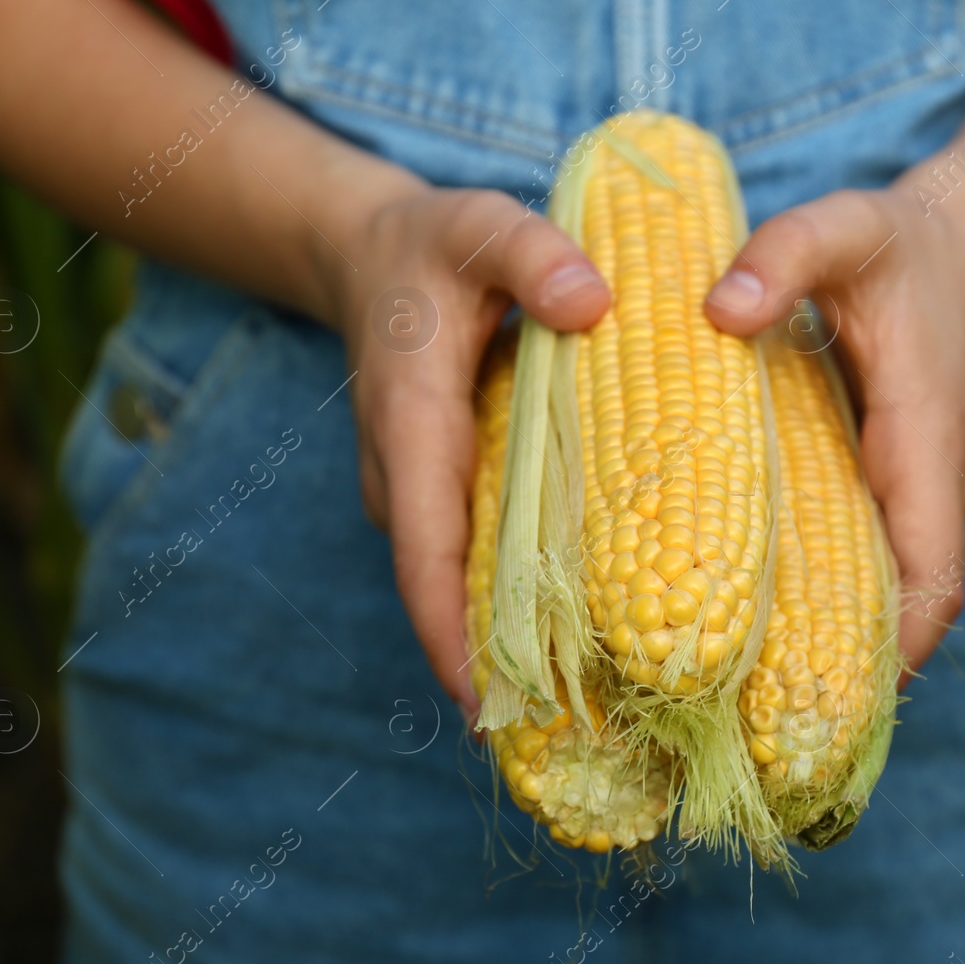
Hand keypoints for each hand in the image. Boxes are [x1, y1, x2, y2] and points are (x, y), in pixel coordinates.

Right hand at [319, 186, 610, 719]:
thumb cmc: (433, 246)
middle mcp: (405, 479)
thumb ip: (531, 255)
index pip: (426, 552)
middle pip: (443, 594)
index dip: (453, 635)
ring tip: (586, 713)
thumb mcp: (481, 226)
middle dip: (495, 669)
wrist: (371, 257)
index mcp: (413, 428)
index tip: (491, 707)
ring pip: (457, 587)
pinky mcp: (439, 494)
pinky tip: (572, 641)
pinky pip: (472, 562)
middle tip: (576, 737)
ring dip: (507, 647)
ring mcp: (416, 493)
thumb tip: (593, 304)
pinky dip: (511, 604)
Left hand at [704, 185, 964, 679]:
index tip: (827, 703)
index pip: (932, 574)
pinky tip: (736, 636)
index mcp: (923, 447)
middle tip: (749, 734)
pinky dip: (809, 609)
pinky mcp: (871, 493)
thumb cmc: (893, 245)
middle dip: (840, 679)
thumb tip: (722, 311)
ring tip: (729, 709)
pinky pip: (848, 569)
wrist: (948, 245)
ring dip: (820, 654)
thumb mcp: (845, 227)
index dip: (893, 647)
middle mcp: (919, 490)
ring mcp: (897, 498)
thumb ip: (790, 255)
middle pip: (900, 615)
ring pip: (873, 601)